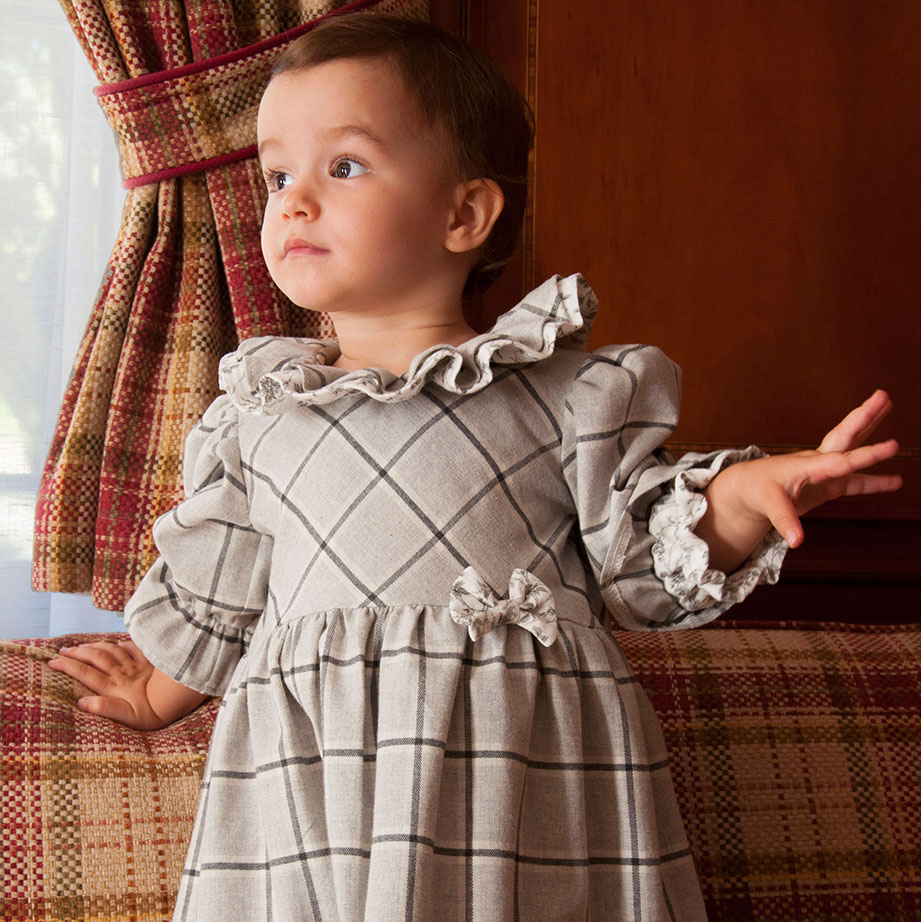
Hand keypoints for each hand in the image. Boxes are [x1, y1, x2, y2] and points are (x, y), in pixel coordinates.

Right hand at [48, 639, 169, 730]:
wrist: (179, 698)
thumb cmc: (153, 713)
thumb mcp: (127, 717)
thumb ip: (104, 709)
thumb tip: (82, 702)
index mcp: (113, 687)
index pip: (85, 673)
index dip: (68, 667)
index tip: (53, 662)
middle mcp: (122, 673)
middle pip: (95, 658)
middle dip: (77, 653)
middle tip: (63, 650)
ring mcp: (136, 665)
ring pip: (111, 650)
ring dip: (95, 646)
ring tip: (83, 645)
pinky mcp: (150, 661)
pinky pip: (134, 647)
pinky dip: (123, 643)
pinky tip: (118, 642)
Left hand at [699, 390, 901, 570]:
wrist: (747, 488)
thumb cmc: (756, 489)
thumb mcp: (768, 504)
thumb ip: (784, 520)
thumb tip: (797, 541)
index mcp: (807, 465)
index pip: (841, 460)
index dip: (867, 456)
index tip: (892, 446)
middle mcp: (819, 463)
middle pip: (846, 437)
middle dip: (864, 417)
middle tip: (883, 395)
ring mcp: (824, 473)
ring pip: (853, 454)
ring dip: (873, 442)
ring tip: (899, 436)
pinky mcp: (826, 485)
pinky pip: (855, 482)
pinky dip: (874, 482)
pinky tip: (895, 481)